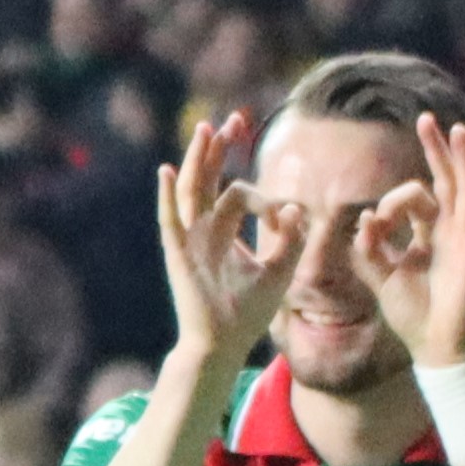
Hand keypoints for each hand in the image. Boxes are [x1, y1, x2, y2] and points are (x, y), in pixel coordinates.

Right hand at [149, 111, 343, 366]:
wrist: (222, 345)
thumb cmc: (248, 313)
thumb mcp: (280, 271)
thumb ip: (290, 239)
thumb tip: (296, 208)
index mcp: (223, 232)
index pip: (239, 194)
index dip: (265, 198)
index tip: (283, 218)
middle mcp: (202, 232)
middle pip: (208, 180)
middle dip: (221, 149)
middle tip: (234, 120)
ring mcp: (188, 242)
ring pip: (192, 192)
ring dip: (199, 160)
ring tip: (207, 129)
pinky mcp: (179, 256)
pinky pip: (171, 221)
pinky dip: (168, 197)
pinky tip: (169, 171)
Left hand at [355, 110, 464, 368]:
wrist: (433, 345)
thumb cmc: (411, 312)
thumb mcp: (379, 276)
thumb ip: (369, 248)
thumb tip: (364, 217)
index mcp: (430, 234)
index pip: (417, 198)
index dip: (393, 201)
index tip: (374, 221)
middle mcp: (451, 230)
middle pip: (447, 180)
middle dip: (438, 150)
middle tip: (427, 118)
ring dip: (462, 160)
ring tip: (457, 131)